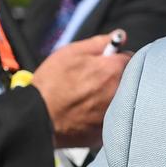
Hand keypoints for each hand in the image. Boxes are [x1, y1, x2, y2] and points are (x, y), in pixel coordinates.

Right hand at [31, 31, 131, 147]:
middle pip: (129, 79)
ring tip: (89, 98)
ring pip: (122, 99)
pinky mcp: (106, 130)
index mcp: (113, 70)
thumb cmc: (50, 84)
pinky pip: (111, 118)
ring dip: (111, 96)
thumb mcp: (71, 53)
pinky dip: (103, 114)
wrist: (36, 117)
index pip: (129, 58)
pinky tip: (87, 113)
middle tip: (96, 81)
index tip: (106, 63)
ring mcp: (114, 112)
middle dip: (116, 77)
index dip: (116, 59)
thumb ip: (99, 43)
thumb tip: (120, 36)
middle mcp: (119, 91)